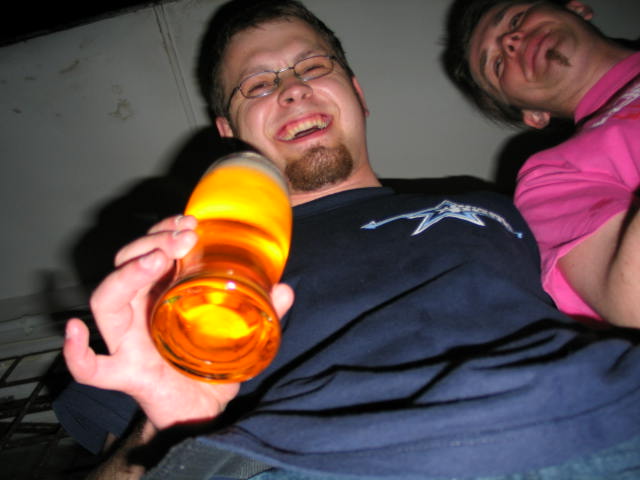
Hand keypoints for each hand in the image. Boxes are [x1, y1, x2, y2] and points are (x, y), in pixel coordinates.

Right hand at [63, 215, 294, 429]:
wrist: (199, 415)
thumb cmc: (211, 370)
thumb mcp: (241, 336)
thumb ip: (262, 313)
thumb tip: (284, 289)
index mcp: (160, 299)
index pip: (149, 254)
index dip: (162, 232)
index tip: (189, 222)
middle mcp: (139, 314)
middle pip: (123, 266)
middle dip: (149, 243)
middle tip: (183, 236)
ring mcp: (127, 343)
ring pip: (106, 300)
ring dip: (127, 273)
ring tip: (158, 258)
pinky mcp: (126, 375)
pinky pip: (91, 368)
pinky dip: (77, 352)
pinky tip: (75, 330)